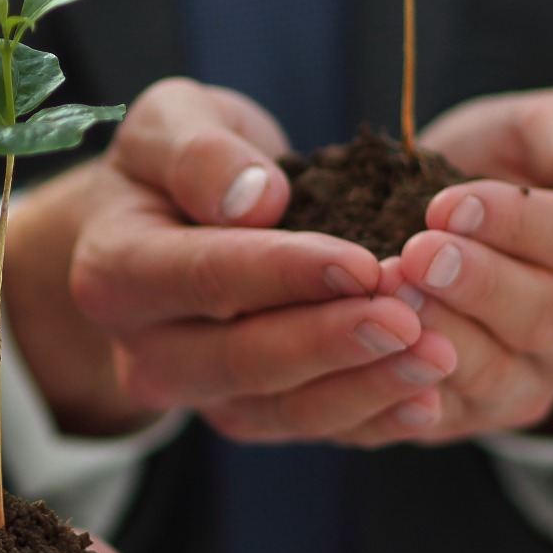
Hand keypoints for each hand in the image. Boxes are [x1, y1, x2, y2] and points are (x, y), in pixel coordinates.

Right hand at [3, 78, 450, 440]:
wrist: (169, 221)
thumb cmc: (177, 164)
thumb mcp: (169, 122)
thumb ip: (197, 149)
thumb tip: (252, 198)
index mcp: (114, 271)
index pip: (205, 276)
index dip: (284, 273)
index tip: (360, 263)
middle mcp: (145, 351)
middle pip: (242, 360)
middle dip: (332, 343)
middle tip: (411, 320)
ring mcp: (197, 394)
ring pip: (280, 410)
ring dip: (364, 389)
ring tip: (438, 358)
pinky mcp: (246, 415)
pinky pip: (311, 430)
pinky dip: (373, 419)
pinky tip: (431, 400)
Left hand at [382, 89, 552, 442]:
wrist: (452, 220)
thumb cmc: (512, 166)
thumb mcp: (546, 127)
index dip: (520, 225)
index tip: (449, 202)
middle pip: (551, 318)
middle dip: (479, 284)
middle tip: (417, 253)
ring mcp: (551, 385)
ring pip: (503, 374)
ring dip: (443, 333)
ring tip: (392, 292)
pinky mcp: (489, 418)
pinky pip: (454, 413)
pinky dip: (412, 385)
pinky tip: (377, 351)